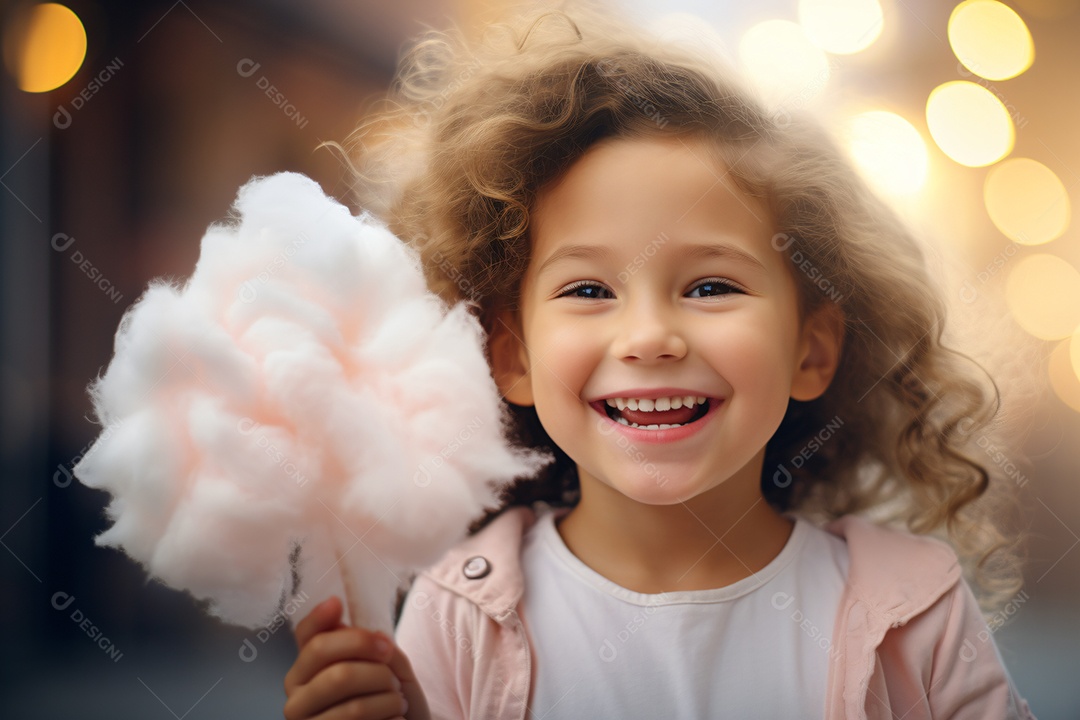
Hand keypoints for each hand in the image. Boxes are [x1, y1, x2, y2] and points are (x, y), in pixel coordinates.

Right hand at [284, 596, 430, 719]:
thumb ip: (370, 643)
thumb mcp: (387, 663)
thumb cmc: (389, 696)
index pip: (305, 636)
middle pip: (338, 672)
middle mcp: (297, 697)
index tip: (340, 604)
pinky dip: (391, 719)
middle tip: (395, 677)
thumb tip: (345, 624)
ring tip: (398, 702)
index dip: (321, 617)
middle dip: (379, 672)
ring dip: (389, 701)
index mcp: (306, 670)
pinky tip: (394, 719)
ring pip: (355, 707)